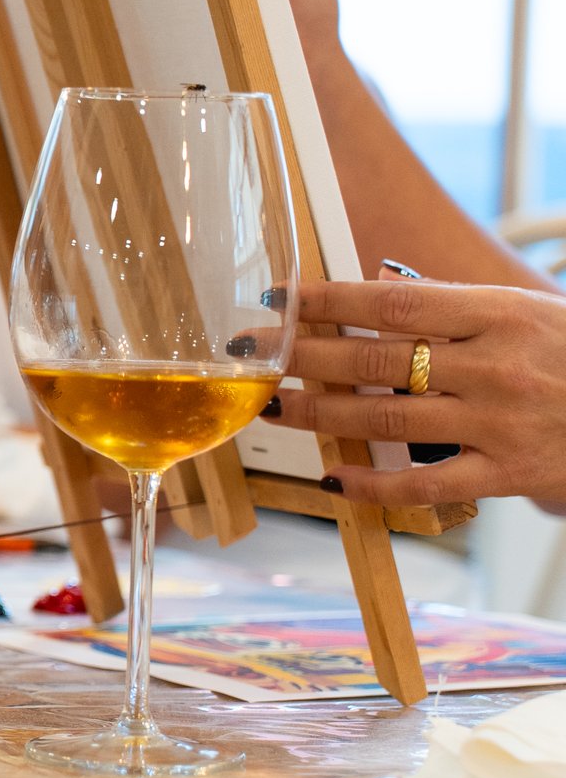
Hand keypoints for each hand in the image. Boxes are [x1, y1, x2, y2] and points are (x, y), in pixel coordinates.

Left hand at [264, 277, 565, 504]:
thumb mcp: (524, 313)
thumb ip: (453, 309)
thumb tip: (373, 291)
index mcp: (500, 313)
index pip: (393, 300)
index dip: (328, 299)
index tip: (279, 297)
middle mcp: (496, 365)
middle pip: (377, 360)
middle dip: (303, 356)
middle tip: (253, 354)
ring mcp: (501, 422)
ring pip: (388, 420)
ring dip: (321, 414)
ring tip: (275, 406)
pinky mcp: (509, 474)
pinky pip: (424, 486)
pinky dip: (372, 485)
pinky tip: (333, 476)